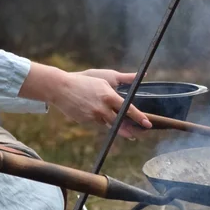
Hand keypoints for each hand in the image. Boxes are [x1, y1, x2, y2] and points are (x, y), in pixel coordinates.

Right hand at [19, 64, 151, 136]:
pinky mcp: (85, 121)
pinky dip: (99, 118)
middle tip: (136, 134)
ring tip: (123, 130)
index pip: (128, 109)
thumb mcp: (106, 76)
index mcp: (109, 96)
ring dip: (113, 124)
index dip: (139, 118)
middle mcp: (102, 108)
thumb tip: (142, 75)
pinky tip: (94, 113)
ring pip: (107, 123)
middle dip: (129, 130)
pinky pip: (96, 122)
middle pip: (120, 123)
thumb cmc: (85, 79)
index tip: (147, 124)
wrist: (61, 87)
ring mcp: (93, 116)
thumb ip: (125, 78)